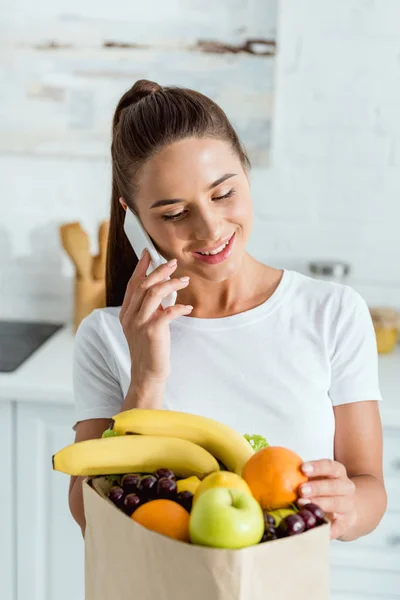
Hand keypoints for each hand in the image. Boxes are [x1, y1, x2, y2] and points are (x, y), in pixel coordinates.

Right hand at [119, 250, 192, 395]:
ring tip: (184, 280)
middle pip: (143, 285)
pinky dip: (179, 307)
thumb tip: (164, 292)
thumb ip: (149, 309)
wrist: (147, 374)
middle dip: (158, 270)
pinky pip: (167, 312)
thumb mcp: (144, 325)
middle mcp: (130, 317)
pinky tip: (187, 308)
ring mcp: (139, 324)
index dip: (141, 267)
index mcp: (126, 313)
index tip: (149, 254)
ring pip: (153, 294)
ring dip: (171, 284)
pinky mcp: (152, 332)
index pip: (132, 284)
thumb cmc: (150, 350)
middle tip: (172, 263)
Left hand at [298, 459, 356, 539]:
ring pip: (337, 504)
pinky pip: (338, 527)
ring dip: (320, 504)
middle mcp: (346, 487)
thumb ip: (301, 476)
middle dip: (317, 487)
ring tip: (302, 505)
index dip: (317, 467)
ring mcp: (348, 506)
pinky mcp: (347, 523)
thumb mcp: (317, 478)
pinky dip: (327, 528)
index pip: (330, 466)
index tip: (302, 468)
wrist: (346, 507)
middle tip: (300, 490)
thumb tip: (271, 471)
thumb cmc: (324, 489)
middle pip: (335, 485)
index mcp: (338, 473)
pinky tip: (314, 528)